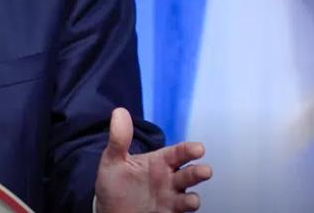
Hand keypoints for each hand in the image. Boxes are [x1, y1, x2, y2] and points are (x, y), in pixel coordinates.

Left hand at [95, 108, 211, 212]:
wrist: (110, 210)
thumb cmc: (115, 184)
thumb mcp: (113, 160)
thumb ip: (119, 139)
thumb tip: (119, 111)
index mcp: (159, 162)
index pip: (178, 153)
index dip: (189, 150)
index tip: (199, 148)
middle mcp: (169, 179)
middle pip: (189, 174)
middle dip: (199, 172)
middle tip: (204, 171)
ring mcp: (170, 198)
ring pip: (188, 196)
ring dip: (192, 198)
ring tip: (192, 200)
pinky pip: (180, 212)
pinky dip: (184, 210)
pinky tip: (182, 208)